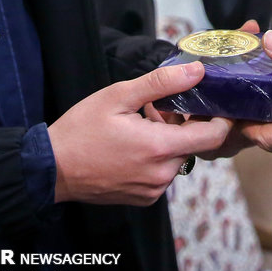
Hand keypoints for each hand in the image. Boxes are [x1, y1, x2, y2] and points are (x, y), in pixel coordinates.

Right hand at [49, 62, 231, 205]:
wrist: (51, 169)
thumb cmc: (81, 130)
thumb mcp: (118, 96)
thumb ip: (161, 83)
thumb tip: (197, 71)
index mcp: (160, 147)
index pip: (213, 137)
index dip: (221, 121)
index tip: (216, 107)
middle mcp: (163, 174)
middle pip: (194, 146)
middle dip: (185, 127)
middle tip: (159, 111)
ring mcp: (154, 190)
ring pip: (178, 160)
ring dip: (170, 143)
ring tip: (141, 129)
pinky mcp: (145, 199)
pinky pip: (163, 174)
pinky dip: (158, 159)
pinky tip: (135, 148)